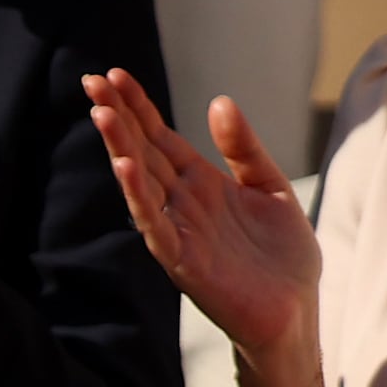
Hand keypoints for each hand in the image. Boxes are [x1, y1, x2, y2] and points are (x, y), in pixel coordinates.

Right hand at [86, 69, 317, 364]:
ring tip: (100, 114)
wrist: (295, 313)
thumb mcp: (271, 186)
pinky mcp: (184, 261)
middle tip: (90, 81)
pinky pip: (155, 225)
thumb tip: (218, 102)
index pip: (159, 137)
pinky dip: (138, 197)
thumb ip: (243, 148)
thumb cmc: (282, 257)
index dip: (137, 106)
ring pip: (141, 183)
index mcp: (201, 184)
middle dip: (117, 117)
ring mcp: (179, 231)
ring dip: (119, 148)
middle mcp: (182, 204)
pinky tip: (125, 168)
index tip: (113, 74)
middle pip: (143, 152)